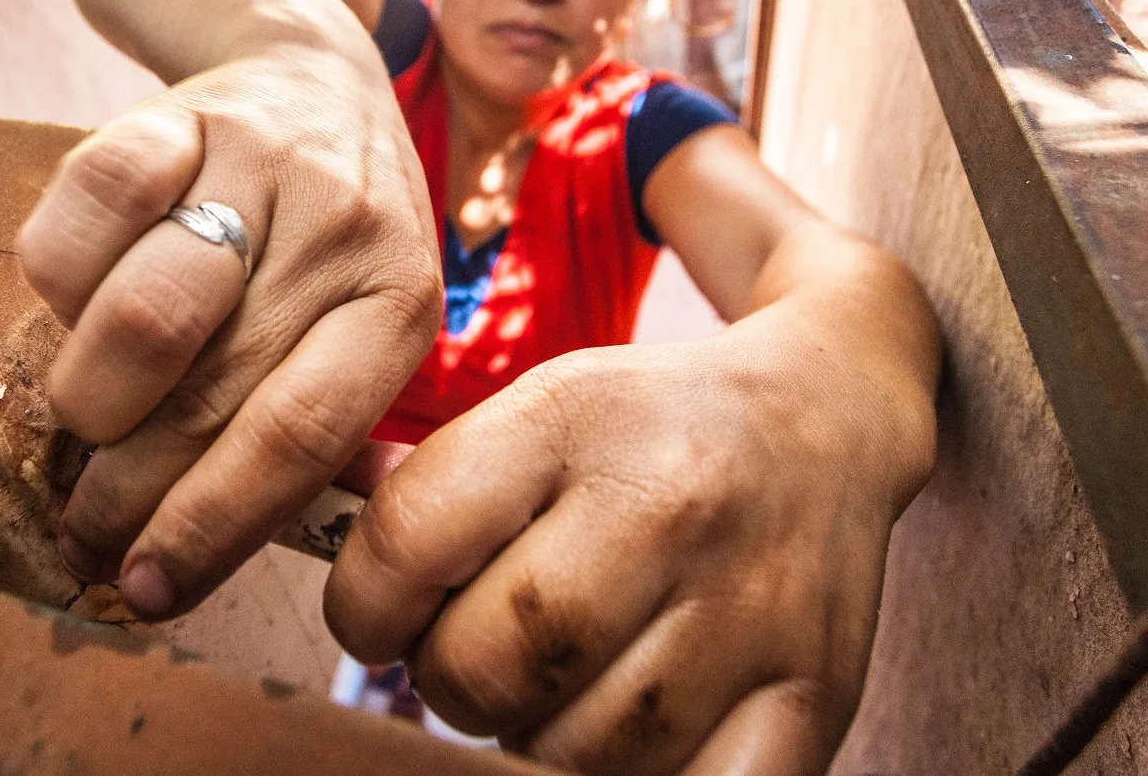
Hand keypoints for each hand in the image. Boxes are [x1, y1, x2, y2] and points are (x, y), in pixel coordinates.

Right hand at [18, 45, 440, 617]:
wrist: (312, 71)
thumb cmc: (334, 238)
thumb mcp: (364, 322)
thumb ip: (322, 427)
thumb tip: (238, 556)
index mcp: (398, 302)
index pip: (303, 434)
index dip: (212, 525)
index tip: (147, 588)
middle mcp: (343, 228)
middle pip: (212, 388)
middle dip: (130, 490)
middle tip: (84, 532)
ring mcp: (261, 162)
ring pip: (144, 313)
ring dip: (89, 396)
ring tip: (83, 417)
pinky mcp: (178, 112)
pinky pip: (86, 214)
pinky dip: (60, 280)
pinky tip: (78, 303)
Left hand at [325, 316, 935, 774]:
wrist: (821, 418)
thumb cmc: (646, 427)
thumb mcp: (536, 406)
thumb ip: (427, 487)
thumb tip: (325, 558)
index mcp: (577, 416)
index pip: (407, 542)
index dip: (361, 604)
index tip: (377, 614)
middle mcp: (669, 505)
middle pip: (486, 664)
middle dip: (449, 679)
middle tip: (476, 652)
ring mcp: (750, 607)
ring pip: (575, 753)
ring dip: (540, 737)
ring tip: (562, 676)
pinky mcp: (814, 694)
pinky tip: (627, 724)